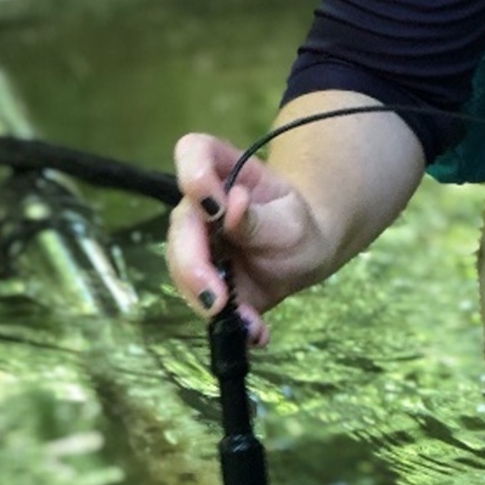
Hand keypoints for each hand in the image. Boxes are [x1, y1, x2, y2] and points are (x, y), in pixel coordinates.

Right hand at [166, 132, 327, 342]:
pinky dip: (230, 322)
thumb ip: (257, 216)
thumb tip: (231, 205)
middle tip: (217, 296)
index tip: (211, 206)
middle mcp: (200, 207)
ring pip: (183, 269)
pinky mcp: (204, 280)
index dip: (192, 174)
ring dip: (206, 299)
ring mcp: (197, 244)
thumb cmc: (296, 225)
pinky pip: (205, 301)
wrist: (304, 254)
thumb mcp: (289, 220)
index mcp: (222, 172)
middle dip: (192, 264)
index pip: (191, 152)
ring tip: (245, 322)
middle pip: (180, 226)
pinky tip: (255, 332)